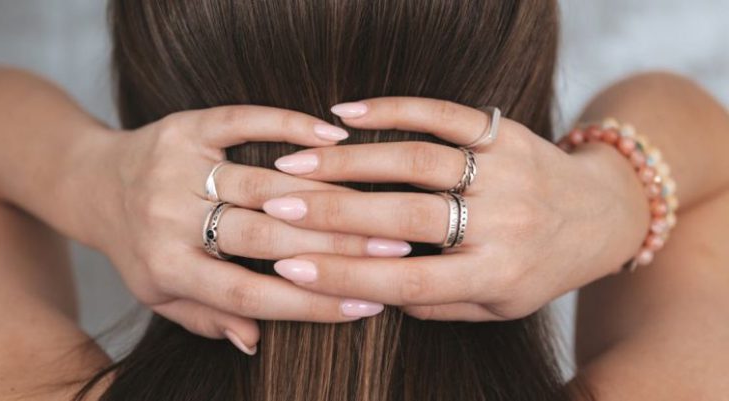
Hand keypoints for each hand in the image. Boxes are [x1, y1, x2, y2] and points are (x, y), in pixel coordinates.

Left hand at [87, 106, 409, 353]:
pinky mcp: (186, 125)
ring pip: (264, 182)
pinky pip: (242, 121)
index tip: (367, 304)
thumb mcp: (161, 294)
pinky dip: (288, 125)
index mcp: (166, 268)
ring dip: (327, 194)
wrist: (91, 182)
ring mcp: (177, 167)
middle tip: (396, 250)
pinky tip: (334, 137)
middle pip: (264, 237)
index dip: (310, 303)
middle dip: (336, 247)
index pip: (248, 294)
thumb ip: (207, 317)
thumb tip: (256, 342)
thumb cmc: (137, 246)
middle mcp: (169, 218)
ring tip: (381, 204)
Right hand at [262, 97, 650, 320]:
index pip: (409, 280)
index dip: (345, 276)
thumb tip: (373, 293)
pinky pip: (444, 114)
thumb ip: (439, 304)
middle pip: (406, 216)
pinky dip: (393, 109)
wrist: (603, 214)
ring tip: (296, 161)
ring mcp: (505, 171)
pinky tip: (346, 112)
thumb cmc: (542, 267)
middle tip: (277, 207)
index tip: (289, 269)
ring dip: (351, 160)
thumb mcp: (500, 307)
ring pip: (418, 161)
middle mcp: (503, 223)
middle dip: (334, 212)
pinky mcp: (503, 132)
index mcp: (497, 275)